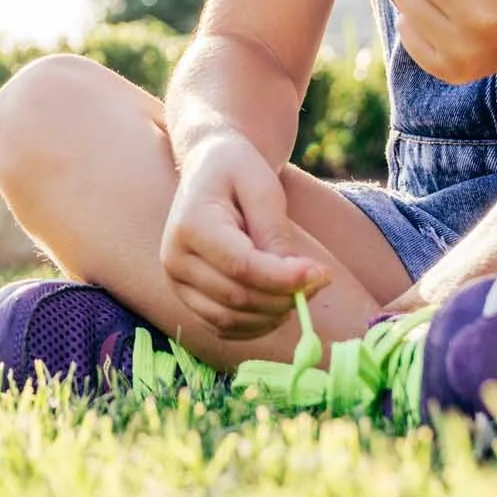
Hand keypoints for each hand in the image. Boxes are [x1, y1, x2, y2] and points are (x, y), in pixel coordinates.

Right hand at [160, 133, 326, 338]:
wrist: (208, 169)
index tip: (322, 274)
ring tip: (301, 290)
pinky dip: (256, 325)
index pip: (241, 265)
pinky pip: (223, 327)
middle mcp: (175, 258)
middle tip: (319, 279)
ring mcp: (177, 282)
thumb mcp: (261, 185)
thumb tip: (301, 278)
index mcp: (191, 224)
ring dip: (272, 314)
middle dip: (284, 296)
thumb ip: (275, 231)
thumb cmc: (237, 170)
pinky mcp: (187, 298)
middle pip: (237, 297)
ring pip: (230, 319)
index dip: (284, 277)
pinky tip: (279, 303)